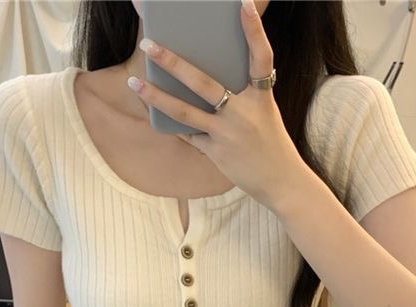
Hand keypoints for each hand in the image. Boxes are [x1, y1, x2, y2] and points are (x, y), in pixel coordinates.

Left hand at [127, 0, 304, 209]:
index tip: (243, 4)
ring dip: (156, 96)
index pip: (260, 58)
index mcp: (261, 97)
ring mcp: (228, 133)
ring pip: (185, 111)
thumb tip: (203, 76)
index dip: (254, 30)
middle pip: (204, 83)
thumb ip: (242, 93)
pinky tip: (151, 110)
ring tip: (134, 82)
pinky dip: (171, 122)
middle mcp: (244, 112)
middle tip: (148, 43)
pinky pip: (188, 134)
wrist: (281, 181)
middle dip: (173, 62)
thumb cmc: (270, 142)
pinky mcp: (216, 152)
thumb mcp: (263, 111)